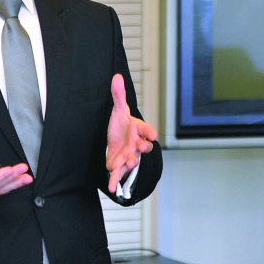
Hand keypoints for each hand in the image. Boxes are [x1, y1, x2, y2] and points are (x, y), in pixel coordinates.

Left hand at [105, 73, 156, 193]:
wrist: (114, 141)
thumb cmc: (120, 126)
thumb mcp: (118, 111)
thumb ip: (118, 96)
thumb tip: (117, 76)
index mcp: (138, 129)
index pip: (147, 129)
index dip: (149, 132)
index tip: (152, 135)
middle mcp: (136, 144)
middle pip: (144, 146)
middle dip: (144, 147)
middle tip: (143, 146)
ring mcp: (130, 155)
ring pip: (133, 160)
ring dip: (132, 162)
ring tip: (128, 162)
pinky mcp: (120, 165)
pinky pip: (119, 174)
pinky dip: (115, 181)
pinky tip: (111, 188)